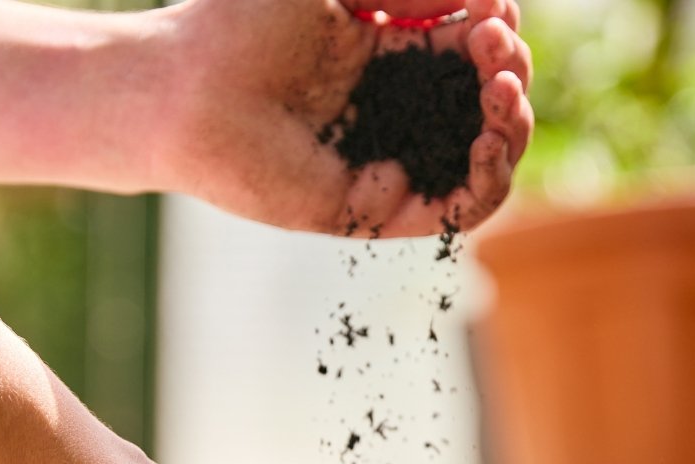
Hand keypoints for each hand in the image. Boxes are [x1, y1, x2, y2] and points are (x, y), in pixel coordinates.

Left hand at [154, 0, 532, 236]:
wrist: (183, 87)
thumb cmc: (239, 22)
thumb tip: (489, 0)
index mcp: (384, 55)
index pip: (472, 55)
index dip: (498, 37)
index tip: (492, 16)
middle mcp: (390, 113)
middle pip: (488, 108)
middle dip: (511, 76)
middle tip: (493, 51)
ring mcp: (384, 163)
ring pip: (482, 164)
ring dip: (511, 130)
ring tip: (501, 94)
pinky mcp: (370, 211)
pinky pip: (450, 212)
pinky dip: (484, 182)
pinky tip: (484, 139)